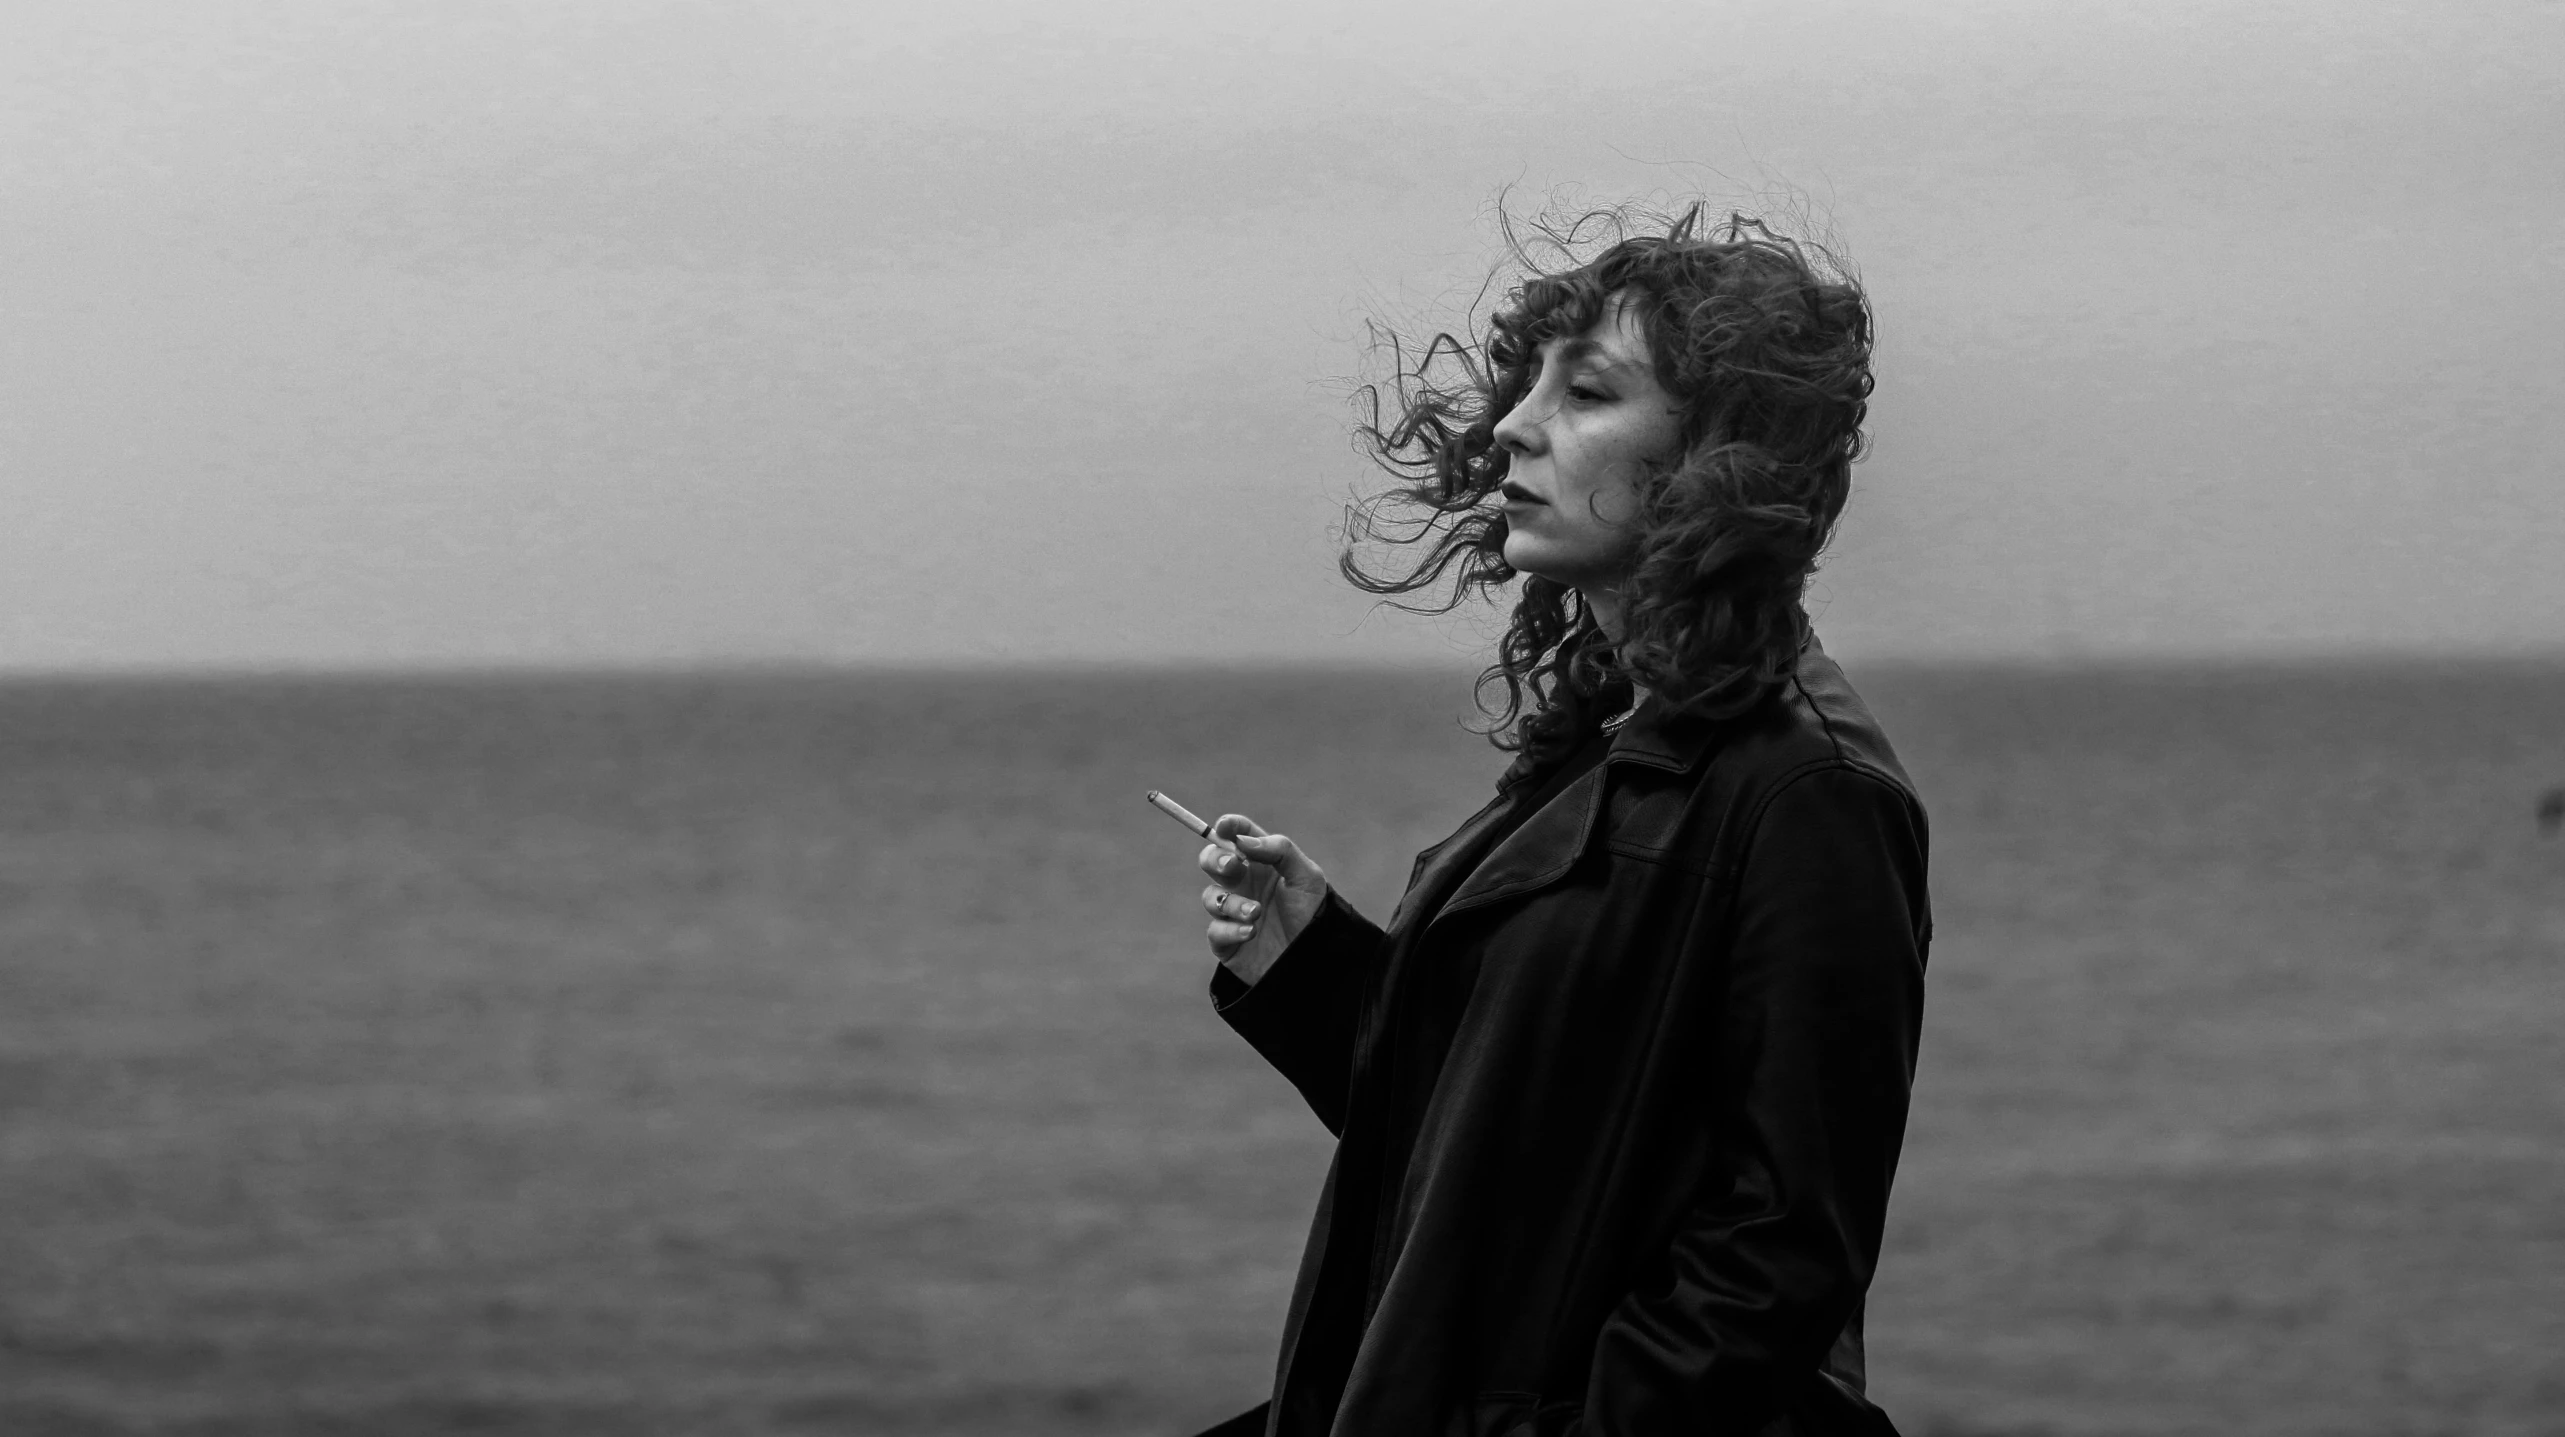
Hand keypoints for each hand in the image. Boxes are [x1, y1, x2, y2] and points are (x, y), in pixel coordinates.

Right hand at [1198, 814, 1327, 984]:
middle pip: (1211, 860)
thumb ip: (1279, 850)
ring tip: (1257, 913)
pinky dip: (1231, 929)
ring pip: (1211, 897)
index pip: (1238, 836)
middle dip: (1214, 858)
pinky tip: (1251, 932)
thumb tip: (1243, 841)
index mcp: (1262, 864)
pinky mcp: (1226, 942)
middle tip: (1232, 866)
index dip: (1229, 827)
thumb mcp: (1307, 876)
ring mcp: (1232, 912)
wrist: (1317, 960)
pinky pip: (1216, 930)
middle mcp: (1244, 884)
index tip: (1224, 827)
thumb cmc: (1313, 914)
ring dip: (1232, 902)